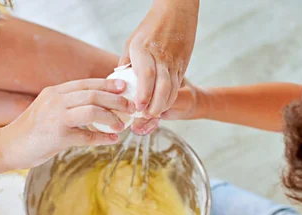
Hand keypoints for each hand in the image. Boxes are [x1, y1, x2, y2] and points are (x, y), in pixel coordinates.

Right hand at [1, 79, 134, 168]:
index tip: (123, 87)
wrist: (7, 146)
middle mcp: (55, 100)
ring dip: (111, 117)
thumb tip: (97, 108)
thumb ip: (68, 106)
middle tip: (130, 107)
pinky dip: (102, 138)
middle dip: (115, 99)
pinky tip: (112, 140)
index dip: (107, 84)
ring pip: (91, 110)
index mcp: (54, 92)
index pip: (86, 83)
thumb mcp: (48, 111)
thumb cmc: (31, 132)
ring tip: (121, 125)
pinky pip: (86, 135)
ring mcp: (55, 117)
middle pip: (92, 94)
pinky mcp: (57, 136)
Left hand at [121, 0, 198, 120]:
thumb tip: (118, 82)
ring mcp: (174, 61)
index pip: (146, 74)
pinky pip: (177, 85)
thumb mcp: (132, 42)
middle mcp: (161, 56)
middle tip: (146, 116)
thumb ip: (126, 63)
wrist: (177, 12)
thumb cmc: (150, 26)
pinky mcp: (183, 64)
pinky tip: (163, 105)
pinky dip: (170, 97)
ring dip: (164, 104)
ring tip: (154, 114)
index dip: (144, 93)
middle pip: (161, 86)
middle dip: (155, 105)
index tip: (138, 107)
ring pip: (172, 88)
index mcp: (144, 49)